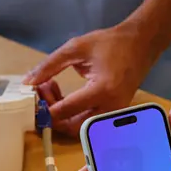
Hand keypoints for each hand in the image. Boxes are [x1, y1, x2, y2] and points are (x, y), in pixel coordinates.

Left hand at [23, 21, 155, 135]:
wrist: (141, 44)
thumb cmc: (111, 43)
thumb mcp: (76, 48)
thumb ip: (50, 65)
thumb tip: (29, 81)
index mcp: (102, 90)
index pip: (66, 109)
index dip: (45, 107)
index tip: (33, 96)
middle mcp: (110, 107)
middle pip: (72, 127)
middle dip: (52, 114)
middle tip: (41, 93)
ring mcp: (113, 113)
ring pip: (79, 127)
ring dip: (61, 114)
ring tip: (51, 89)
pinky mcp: (113, 114)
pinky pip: (88, 122)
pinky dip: (72, 113)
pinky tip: (63, 95)